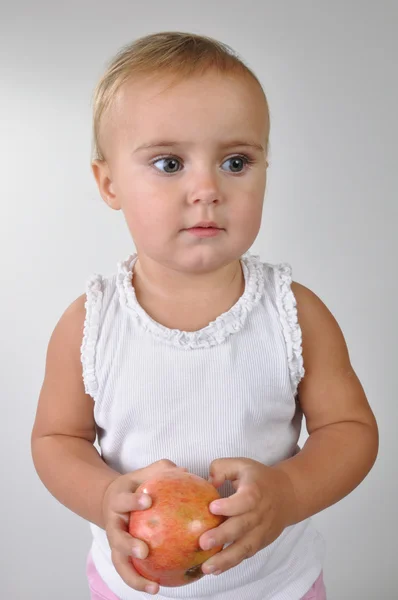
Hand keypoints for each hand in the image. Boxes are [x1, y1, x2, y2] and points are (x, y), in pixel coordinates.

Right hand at [102, 459, 186, 594]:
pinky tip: (160, 588)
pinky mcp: (120, 556)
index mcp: (117, 501)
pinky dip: (141, 582)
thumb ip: (161, 470)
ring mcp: (115, 543)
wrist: (110, 500)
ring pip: (119, 563)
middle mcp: (113, 524)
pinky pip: (130, 572)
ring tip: (153, 587)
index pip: (123, 500)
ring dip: (134, 577)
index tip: (148, 501)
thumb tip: (186, 471)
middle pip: (116, 538)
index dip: (133, 501)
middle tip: (144, 551)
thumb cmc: (134, 487)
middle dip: (128, 546)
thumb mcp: (143, 474)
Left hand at [199, 458, 295, 575]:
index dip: (230, 505)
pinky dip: (232, 563)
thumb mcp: (241, 464)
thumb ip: (222, 468)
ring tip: (206, 567)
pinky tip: (216, 569)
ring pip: (245, 546)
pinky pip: (246, 554)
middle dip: (222, 536)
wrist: (287, 494)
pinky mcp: (260, 542)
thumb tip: (210, 482)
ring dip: (225, 559)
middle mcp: (260, 512)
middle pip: (242, 526)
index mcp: (255, 491)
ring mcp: (261, 530)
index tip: (212, 507)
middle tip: (203, 543)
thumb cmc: (257, 478)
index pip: (245, 500)